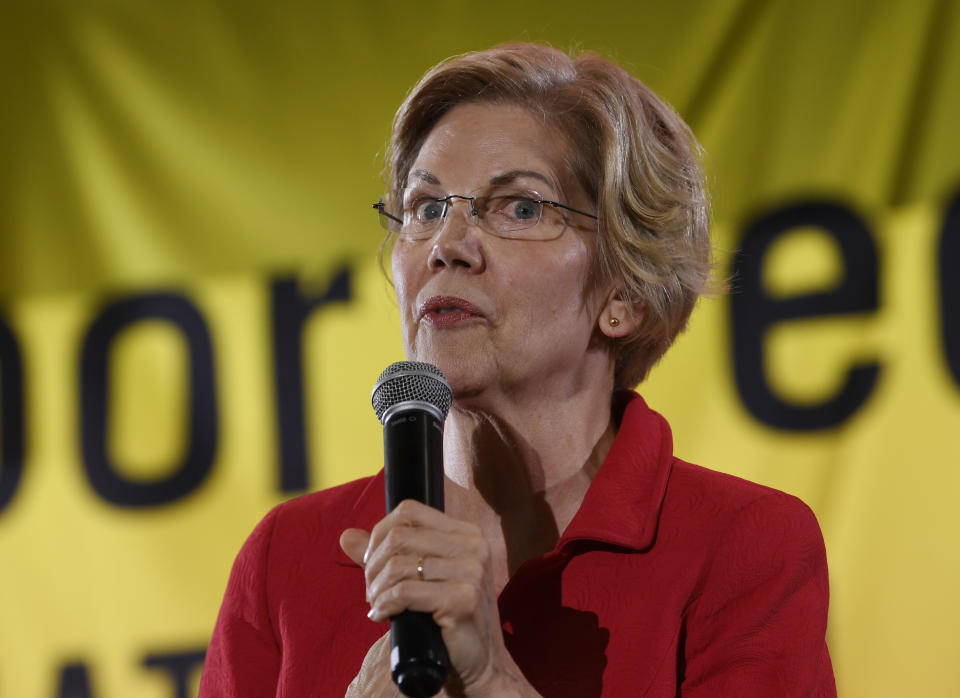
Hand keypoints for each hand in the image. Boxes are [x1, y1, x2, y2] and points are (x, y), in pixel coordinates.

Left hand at [339, 500, 538, 696]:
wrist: (478, 661)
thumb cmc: (446, 618)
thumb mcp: (419, 579)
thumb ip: (385, 555)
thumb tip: (346, 536)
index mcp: (467, 533)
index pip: (410, 511)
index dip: (380, 532)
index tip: (371, 560)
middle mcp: (474, 546)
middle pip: (400, 537)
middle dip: (373, 564)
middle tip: (371, 590)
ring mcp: (472, 572)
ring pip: (399, 566)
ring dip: (377, 589)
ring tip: (376, 604)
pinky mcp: (463, 599)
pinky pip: (405, 592)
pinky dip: (385, 604)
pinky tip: (381, 616)